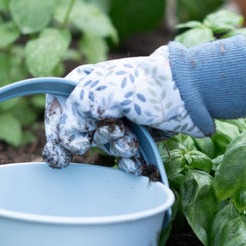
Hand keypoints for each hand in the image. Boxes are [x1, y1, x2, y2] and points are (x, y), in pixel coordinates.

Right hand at [43, 46, 203, 174]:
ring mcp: (116, 120)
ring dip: (117, 147)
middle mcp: (98, 101)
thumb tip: (68, 140)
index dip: (57, 127)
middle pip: (78, 132)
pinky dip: (129, 163)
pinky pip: (121, 158)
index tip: (66, 144)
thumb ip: (75, 112)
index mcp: (86, 82)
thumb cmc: (146, 86)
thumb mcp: (102, 92)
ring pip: (102, 146)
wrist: (189, 95)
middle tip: (112, 135)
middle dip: (95, 139)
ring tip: (133, 139)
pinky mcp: (134, 136)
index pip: (56, 106)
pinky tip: (137, 162)